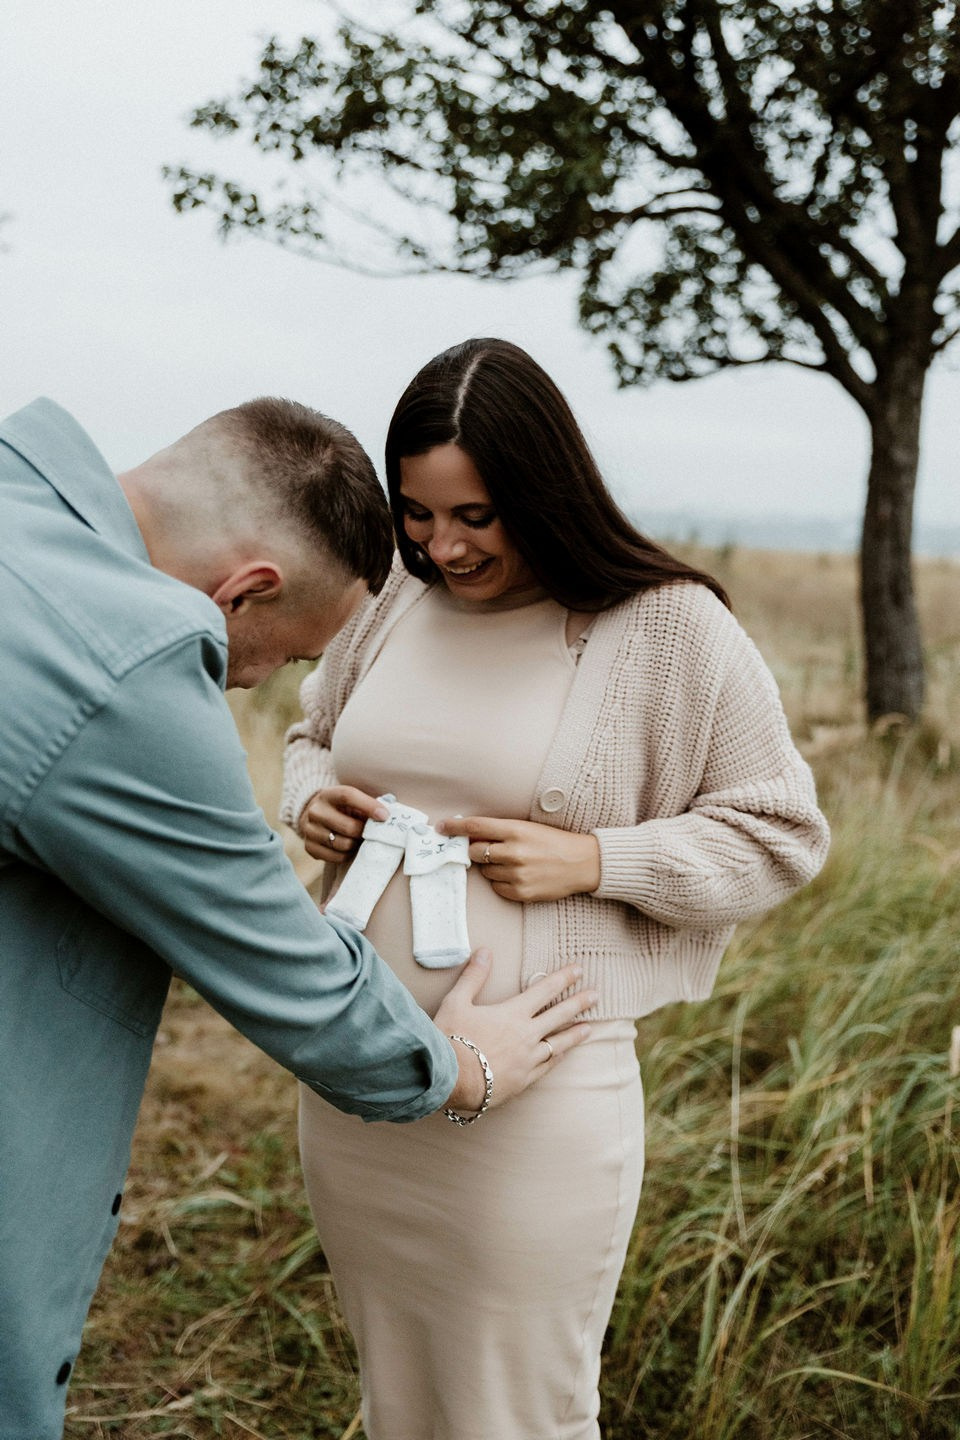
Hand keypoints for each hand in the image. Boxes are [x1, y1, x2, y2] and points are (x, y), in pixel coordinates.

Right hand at [300, 786, 389, 862]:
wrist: (314, 816)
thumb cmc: (342, 809)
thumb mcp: (350, 801)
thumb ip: (367, 805)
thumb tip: (386, 816)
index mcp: (328, 794)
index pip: (348, 796)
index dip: (368, 806)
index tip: (384, 816)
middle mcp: (315, 811)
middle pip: (349, 827)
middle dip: (364, 832)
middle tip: (369, 832)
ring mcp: (309, 830)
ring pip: (343, 844)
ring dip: (355, 844)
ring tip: (356, 839)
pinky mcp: (309, 847)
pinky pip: (336, 857)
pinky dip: (346, 854)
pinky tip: (347, 847)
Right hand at [434, 950, 595, 1113]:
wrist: (450, 1080)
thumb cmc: (451, 1038)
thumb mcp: (457, 1002)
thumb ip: (474, 976)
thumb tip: (485, 951)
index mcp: (512, 1014)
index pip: (544, 990)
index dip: (563, 978)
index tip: (579, 970)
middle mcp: (526, 1035)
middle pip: (558, 1016)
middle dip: (578, 1003)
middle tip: (596, 995)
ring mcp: (527, 1060)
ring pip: (558, 1044)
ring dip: (574, 1034)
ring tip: (589, 1027)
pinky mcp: (522, 1080)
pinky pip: (547, 1066)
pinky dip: (558, 1057)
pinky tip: (563, 1055)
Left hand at [437, 816, 600, 902]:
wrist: (583, 863)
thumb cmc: (554, 842)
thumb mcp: (529, 828)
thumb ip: (501, 831)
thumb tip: (471, 836)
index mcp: (516, 831)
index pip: (476, 827)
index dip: (455, 827)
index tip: (441, 827)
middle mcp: (515, 852)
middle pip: (475, 852)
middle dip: (476, 850)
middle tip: (489, 849)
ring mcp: (517, 874)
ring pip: (486, 871)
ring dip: (493, 867)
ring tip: (514, 863)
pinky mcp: (521, 893)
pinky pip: (497, 888)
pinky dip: (503, 882)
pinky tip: (519, 876)